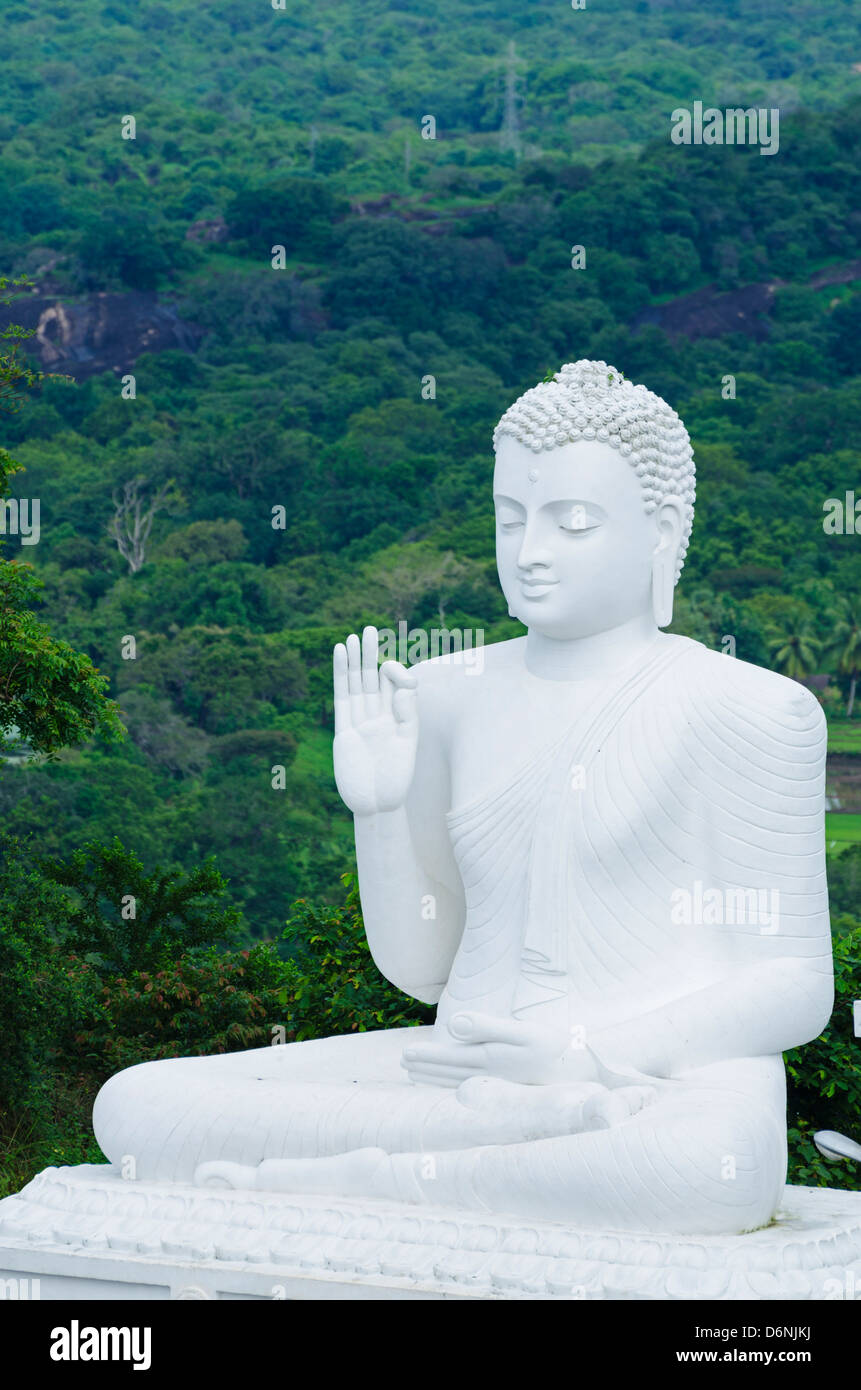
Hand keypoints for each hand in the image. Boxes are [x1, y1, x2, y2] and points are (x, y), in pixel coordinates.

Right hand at [333, 626, 417, 816]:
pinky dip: (340, 677)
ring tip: (352, 638)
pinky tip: (339, 657)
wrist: (376, 806)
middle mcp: (379, 716)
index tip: (395, 670)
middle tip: (369, 629)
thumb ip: (408, 716)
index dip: (395, 672)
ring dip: (354, 662)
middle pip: (374, 679)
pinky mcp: (343, 730)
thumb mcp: (408, 746)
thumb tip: (404, 687)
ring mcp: (360, 722)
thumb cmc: (397, 780)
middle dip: (371, 655)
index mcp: (399, 718)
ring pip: (357, 685)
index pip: (396, 685)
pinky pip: (342, 698)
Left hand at [402, 1011, 600, 1087]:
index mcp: (490, 1058)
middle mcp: (493, 1074)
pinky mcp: (514, 1086)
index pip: (450, 1057)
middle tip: (404, 1063)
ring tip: (418, 1077)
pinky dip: (458, 1085)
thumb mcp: (522, 1031)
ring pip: (460, 1081)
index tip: (405, 1055)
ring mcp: (503, 1083)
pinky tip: (456, 1085)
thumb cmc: (556, 1048)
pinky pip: (476, 1085)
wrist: (588, 1075)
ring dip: (437, 1078)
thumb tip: (452, 1025)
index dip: (427, 1056)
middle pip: (451, 1071)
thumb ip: (486, 1026)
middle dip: (427, 1067)